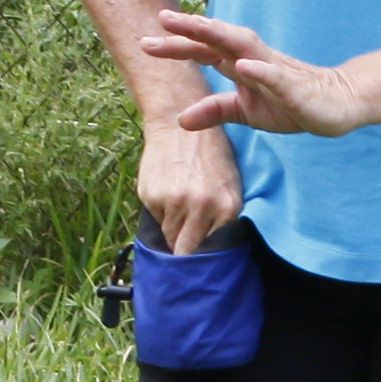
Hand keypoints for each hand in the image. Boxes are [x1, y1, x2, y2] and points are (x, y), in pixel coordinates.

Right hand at [133, 112, 241, 253]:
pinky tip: (166, 192)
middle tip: (184, 251)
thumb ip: (222, 217)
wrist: (179, 117)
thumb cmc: (210, 152)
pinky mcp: (152, 196)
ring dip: (172, 230)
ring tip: (178, 208)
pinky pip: (155, 219)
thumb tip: (206, 252)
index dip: (204, 260)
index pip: (213, 252)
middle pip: (187, 251)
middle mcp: (202, 207)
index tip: (200, 264)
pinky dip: (160, 213)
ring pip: (169, 236)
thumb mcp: (229, 183)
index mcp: (227, 207)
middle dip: (185, 253)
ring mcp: (175, 202)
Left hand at [142, 10, 364, 139]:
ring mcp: (275, 69)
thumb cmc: (290, 103)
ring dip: (219, 35)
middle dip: (191, 28)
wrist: (336, 105)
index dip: (177, 45)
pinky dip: (258, 70)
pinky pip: (275, 76)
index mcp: (240, 64)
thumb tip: (180, 119)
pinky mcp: (295, 87)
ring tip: (194, 26)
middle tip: (160, 19)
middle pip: (219, 38)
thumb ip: (216, 111)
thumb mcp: (247, 112)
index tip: (146, 42)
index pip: (204, 50)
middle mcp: (254, 59)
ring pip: (244, 46)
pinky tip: (241, 66)